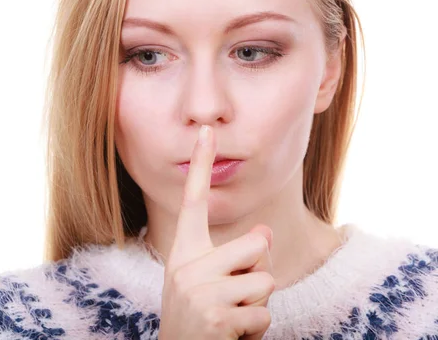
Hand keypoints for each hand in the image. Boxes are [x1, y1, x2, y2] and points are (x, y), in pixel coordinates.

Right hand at [158, 125, 274, 339]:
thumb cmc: (200, 315)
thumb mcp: (210, 281)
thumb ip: (235, 254)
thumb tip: (266, 230)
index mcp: (184, 252)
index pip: (192, 201)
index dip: (200, 165)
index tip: (207, 130)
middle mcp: (187, 266)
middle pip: (256, 245)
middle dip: (259, 271)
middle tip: (234, 294)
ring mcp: (199, 292)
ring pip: (265, 281)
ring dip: (257, 304)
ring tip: (231, 317)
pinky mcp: (216, 318)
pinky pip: (264, 314)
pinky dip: (256, 330)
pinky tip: (232, 336)